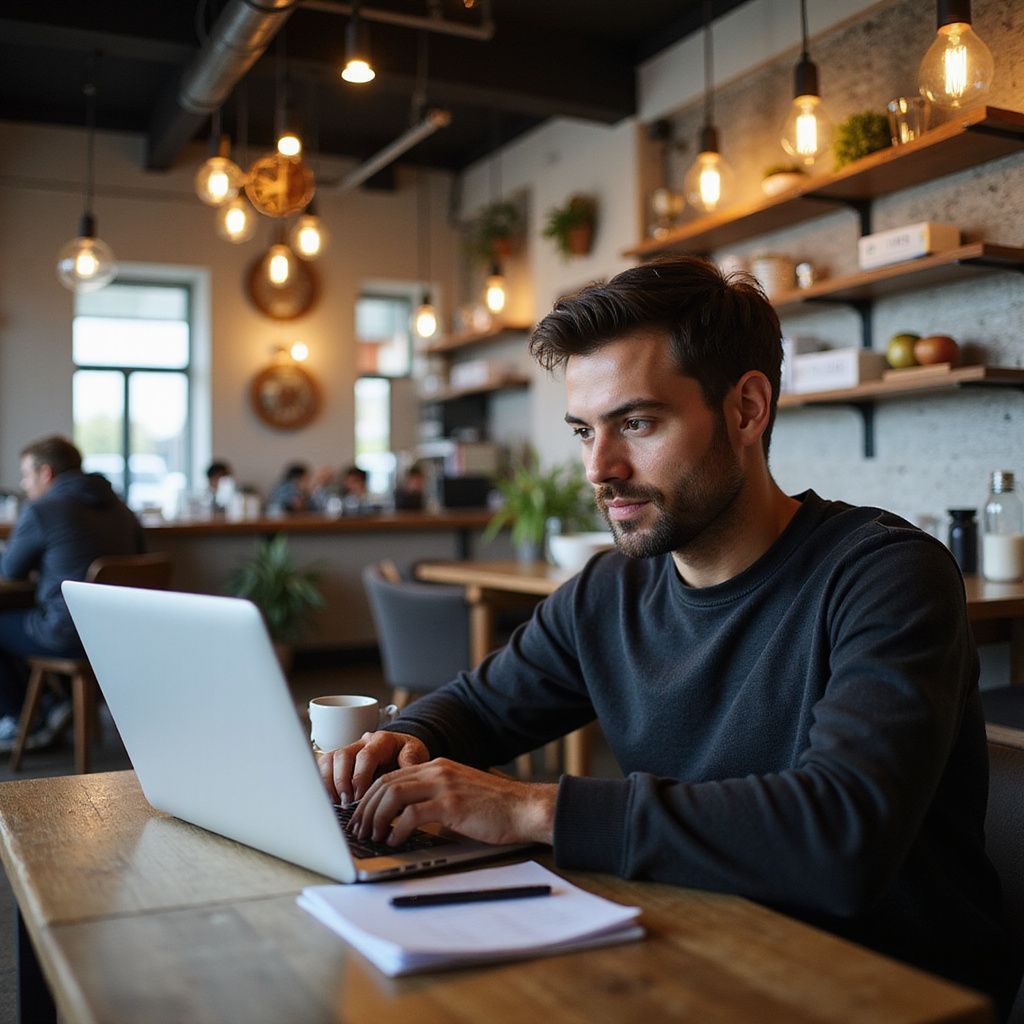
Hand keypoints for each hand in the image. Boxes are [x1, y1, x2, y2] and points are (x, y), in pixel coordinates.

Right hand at [318, 731, 428, 804]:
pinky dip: (324, 782)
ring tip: (337, 802)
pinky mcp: (341, 759)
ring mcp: (350, 749)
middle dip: (342, 781)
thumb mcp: (417, 755)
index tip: (359, 797)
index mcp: (382, 740)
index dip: (360, 777)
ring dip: (330, 782)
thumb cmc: (408, 754)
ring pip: (330, 759)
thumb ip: (412, 762)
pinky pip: (324, 765)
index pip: (366, 756)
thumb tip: (407, 773)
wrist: (403, 749)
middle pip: (343, 755)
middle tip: (347, 802)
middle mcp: (362, 742)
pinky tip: (331, 799)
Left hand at [349, 758, 556, 847]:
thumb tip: (407, 817)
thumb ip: (435, 796)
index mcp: (438, 766)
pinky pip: (412, 814)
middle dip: (366, 809)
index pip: (391, 776)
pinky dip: (397, 829)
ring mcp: (444, 786)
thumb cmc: (495, 807)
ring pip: (393, 795)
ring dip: (377, 818)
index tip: (361, 816)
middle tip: (359, 830)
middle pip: (386, 783)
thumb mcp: (460, 793)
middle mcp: (437, 771)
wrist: (524, 808)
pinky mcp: (451, 804)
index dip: (370, 797)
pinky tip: (395, 841)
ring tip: (373, 836)